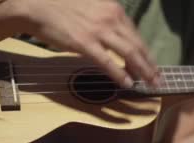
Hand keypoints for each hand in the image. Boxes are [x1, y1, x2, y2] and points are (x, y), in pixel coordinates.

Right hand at [17, 0, 159, 87]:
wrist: (36, 6)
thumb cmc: (60, 7)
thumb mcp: (91, 7)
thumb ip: (106, 19)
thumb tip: (116, 36)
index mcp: (113, 8)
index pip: (135, 34)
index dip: (146, 52)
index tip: (153, 65)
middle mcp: (110, 17)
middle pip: (137, 44)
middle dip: (150, 65)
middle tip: (158, 79)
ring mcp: (98, 30)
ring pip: (129, 53)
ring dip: (142, 71)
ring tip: (149, 84)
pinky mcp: (85, 43)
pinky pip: (108, 62)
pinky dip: (120, 74)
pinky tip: (128, 83)